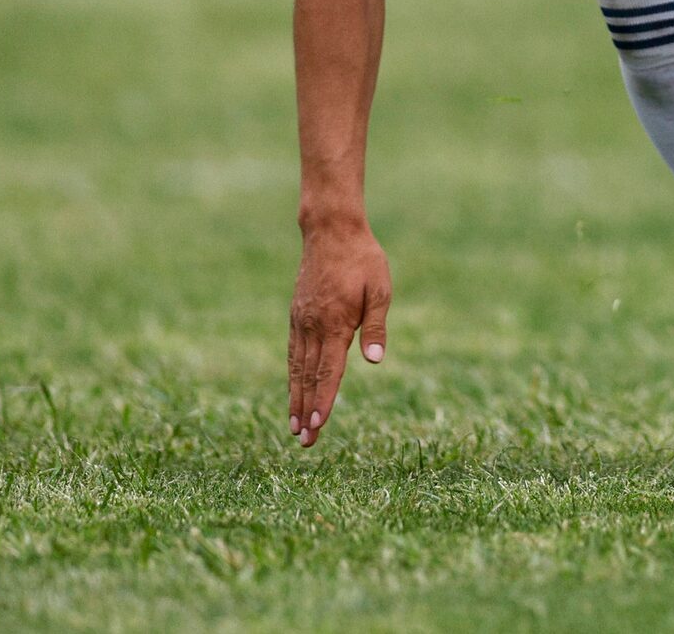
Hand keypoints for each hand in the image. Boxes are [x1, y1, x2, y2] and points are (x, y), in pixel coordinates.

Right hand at [287, 215, 391, 445]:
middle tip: (304, 442)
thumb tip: (375, 359)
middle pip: (309, 377)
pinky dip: (292, 376)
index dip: (324, 400)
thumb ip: (377, 326)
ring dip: (296, 399)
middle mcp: (313, 327)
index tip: (318, 426)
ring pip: (297, 368)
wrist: (331, 232)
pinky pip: (293, 353)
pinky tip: (293, 390)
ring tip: (294, 427)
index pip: (329, 371)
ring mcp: (301, 322)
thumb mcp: (381, 289)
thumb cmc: (364, 260)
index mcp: (336, 323)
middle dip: (307, 411)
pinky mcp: (297, 316)